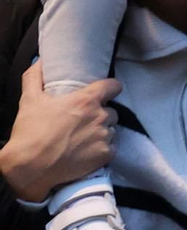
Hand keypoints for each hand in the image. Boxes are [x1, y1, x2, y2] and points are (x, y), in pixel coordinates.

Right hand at [0, 65, 119, 201]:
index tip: (105, 91)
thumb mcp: (30, 100)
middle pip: (110, 110)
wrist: (31, 167)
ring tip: (83, 137)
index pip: (114, 86)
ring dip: (102, 131)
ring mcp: (105, 137)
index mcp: (86, 101)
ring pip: (112, 129)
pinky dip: (102, 148)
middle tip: (82, 121)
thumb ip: (35, 77)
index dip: (111, 87)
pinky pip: (112, 147)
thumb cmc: (31, 132)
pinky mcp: (106, 155)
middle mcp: (100, 117)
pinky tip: (87, 150)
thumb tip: (40, 62)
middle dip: (100, 114)